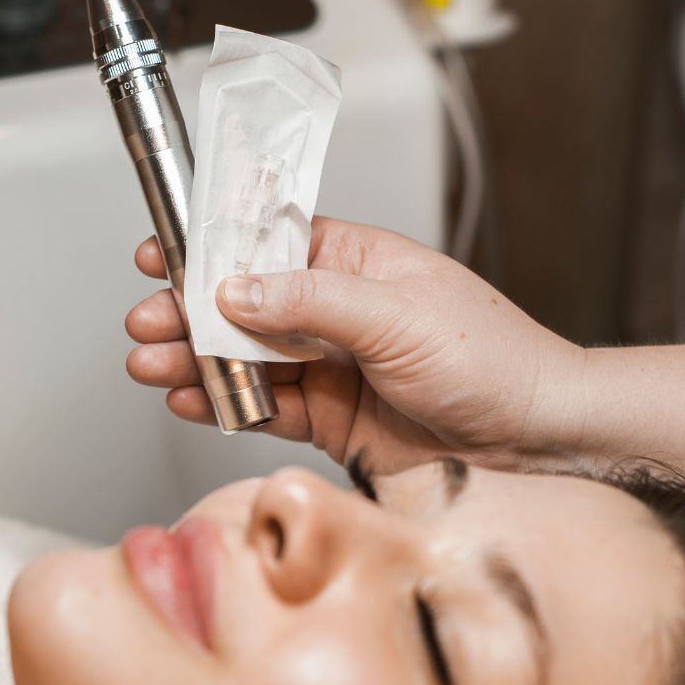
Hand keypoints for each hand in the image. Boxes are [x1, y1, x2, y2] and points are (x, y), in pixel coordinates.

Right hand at [124, 216, 583, 473]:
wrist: (537, 442)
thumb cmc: (492, 361)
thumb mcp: (396, 316)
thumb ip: (310, 303)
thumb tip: (235, 289)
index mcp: (355, 262)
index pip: (267, 242)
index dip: (210, 245)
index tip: (161, 251)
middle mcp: (337, 311)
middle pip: (243, 305)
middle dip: (188, 312)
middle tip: (146, 322)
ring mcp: (331, 367)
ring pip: (245, 358)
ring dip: (194, 359)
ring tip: (150, 364)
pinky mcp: (330, 420)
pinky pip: (263, 407)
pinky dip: (221, 404)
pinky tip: (187, 398)